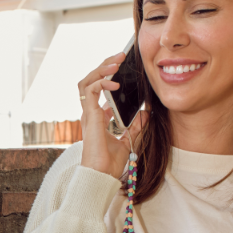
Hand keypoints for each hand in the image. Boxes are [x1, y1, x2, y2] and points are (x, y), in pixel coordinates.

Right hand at [77, 52, 147, 178]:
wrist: (102, 175)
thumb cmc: (109, 163)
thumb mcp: (128, 141)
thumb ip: (136, 127)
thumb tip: (146, 113)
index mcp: (97, 117)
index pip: (97, 88)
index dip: (108, 75)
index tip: (123, 67)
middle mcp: (90, 113)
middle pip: (90, 80)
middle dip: (104, 65)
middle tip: (120, 57)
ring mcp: (88, 114)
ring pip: (86, 81)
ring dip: (100, 69)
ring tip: (116, 63)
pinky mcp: (89, 116)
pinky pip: (90, 91)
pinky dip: (102, 83)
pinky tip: (115, 83)